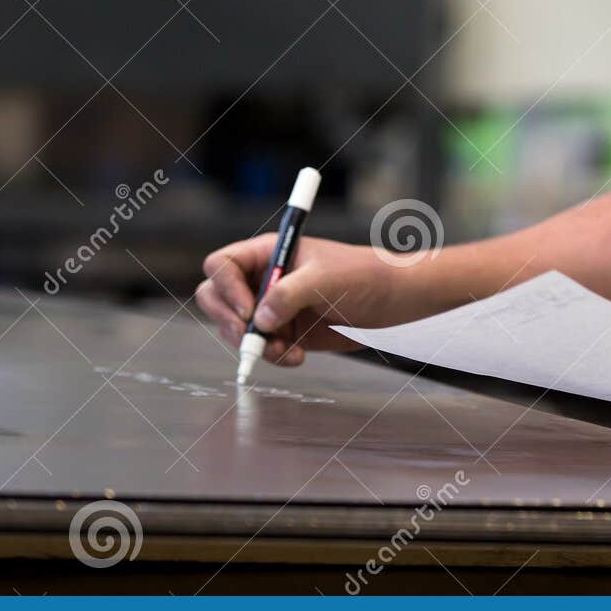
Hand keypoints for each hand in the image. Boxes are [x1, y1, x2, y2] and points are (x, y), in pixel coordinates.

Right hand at [193, 234, 409, 367]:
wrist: (393, 299)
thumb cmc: (364, 275)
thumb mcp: (327, 279)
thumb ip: (290, 294)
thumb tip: (258, 320)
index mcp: (268, 253)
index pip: (222, 265)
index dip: (226, 289)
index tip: (249, 312)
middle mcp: (264, 279)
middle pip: (216, 298)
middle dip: (228, 322)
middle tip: (251, 339)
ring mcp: (273, 307)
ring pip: (237, 329)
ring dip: (254, 345)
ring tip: (285, 351)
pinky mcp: (286, 331)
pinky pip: (263, 348)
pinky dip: (272, 356)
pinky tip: (297, 356)